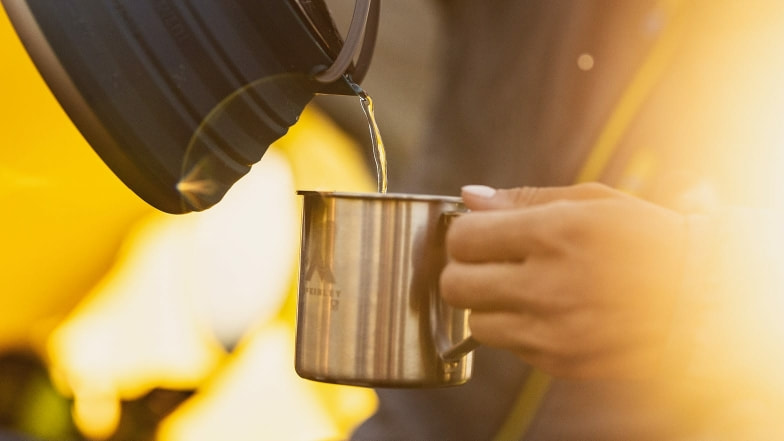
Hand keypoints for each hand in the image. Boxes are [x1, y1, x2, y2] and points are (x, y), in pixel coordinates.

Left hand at [440, 183, 686, 378]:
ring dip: (488, 305)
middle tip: (489, 263)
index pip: (463, 238)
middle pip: (456, 285)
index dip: (463, 233)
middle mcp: (549, 285)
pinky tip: (548, 312)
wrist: (700, 298)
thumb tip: (469, 196)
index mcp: (556, 233)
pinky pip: (509, 347)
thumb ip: (523, 199)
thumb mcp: (591, 201)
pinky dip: (517, 329)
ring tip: (521, 290)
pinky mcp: (560, 362)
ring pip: (476, 323)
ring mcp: (553, 331)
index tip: (479, 233)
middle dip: (464, 270)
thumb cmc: (644, 239)